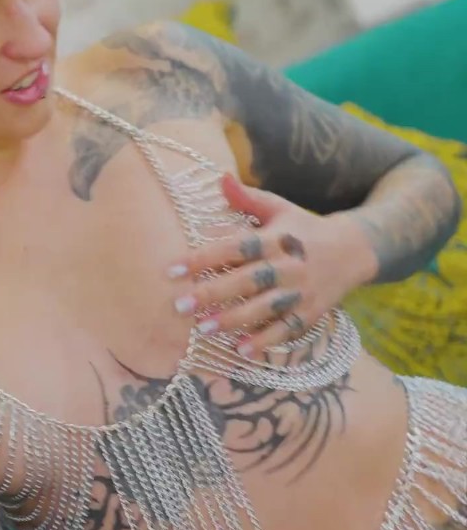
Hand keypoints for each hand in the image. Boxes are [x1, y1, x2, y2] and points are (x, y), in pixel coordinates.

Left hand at [166, 174, 369, 356]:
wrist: (356, 249)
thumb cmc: (304, 228)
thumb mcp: (279, 208)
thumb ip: (247, 198)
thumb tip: (219, 177)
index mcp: (276, 239)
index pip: (236, 248)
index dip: (205, 257)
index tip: (173, 269)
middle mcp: (288, 266)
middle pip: (248, 280)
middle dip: (213, 293)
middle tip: (180, 306)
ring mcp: (301, 291)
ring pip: (265, 308)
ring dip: (235, 320)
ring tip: (204, 330)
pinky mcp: (310, 312)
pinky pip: (287, 330)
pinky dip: (266, 342)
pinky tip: (241, 352)